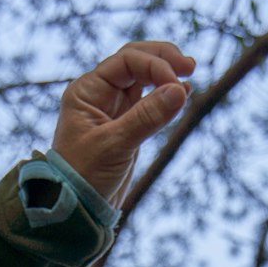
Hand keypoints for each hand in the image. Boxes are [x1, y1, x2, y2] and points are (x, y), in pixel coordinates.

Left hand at [52, 41, 195, 204]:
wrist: (77, 207)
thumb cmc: (85, 175)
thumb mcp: (116, 144)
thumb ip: (148, 117)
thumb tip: (181, 90)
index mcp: (88, 90)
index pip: (126, 61)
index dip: (154, 66)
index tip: (176, 84)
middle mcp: (99, 94)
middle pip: (135, 61)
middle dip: (162, 59)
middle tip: (190, 64)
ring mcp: (113, 108)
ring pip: (142, 78)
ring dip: (165, 74)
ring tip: (190, 74)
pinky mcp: (126, 125)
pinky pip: (148, 101)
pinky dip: (165, 95)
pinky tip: (183, 93)